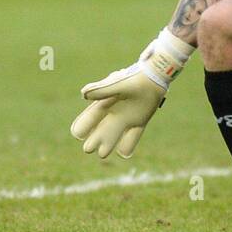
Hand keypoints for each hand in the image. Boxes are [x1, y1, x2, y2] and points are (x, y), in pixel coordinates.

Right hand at [71, 29, 192, 159]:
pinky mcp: (140, 119)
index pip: (93, 116)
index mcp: (107, 101)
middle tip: (87, 150)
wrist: (154, 76)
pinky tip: (124, 154)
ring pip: (115, 133)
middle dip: (95, 138)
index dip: (85, 124)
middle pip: (102, 128)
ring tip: (101, 155)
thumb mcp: (117, 84)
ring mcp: (127, 116)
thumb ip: (102, 90)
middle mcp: (115, 111)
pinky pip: (133, 134)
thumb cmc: (134, 78)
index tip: (77, 134)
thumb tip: (83, 95)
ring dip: (109, 143)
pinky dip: (128, 143)